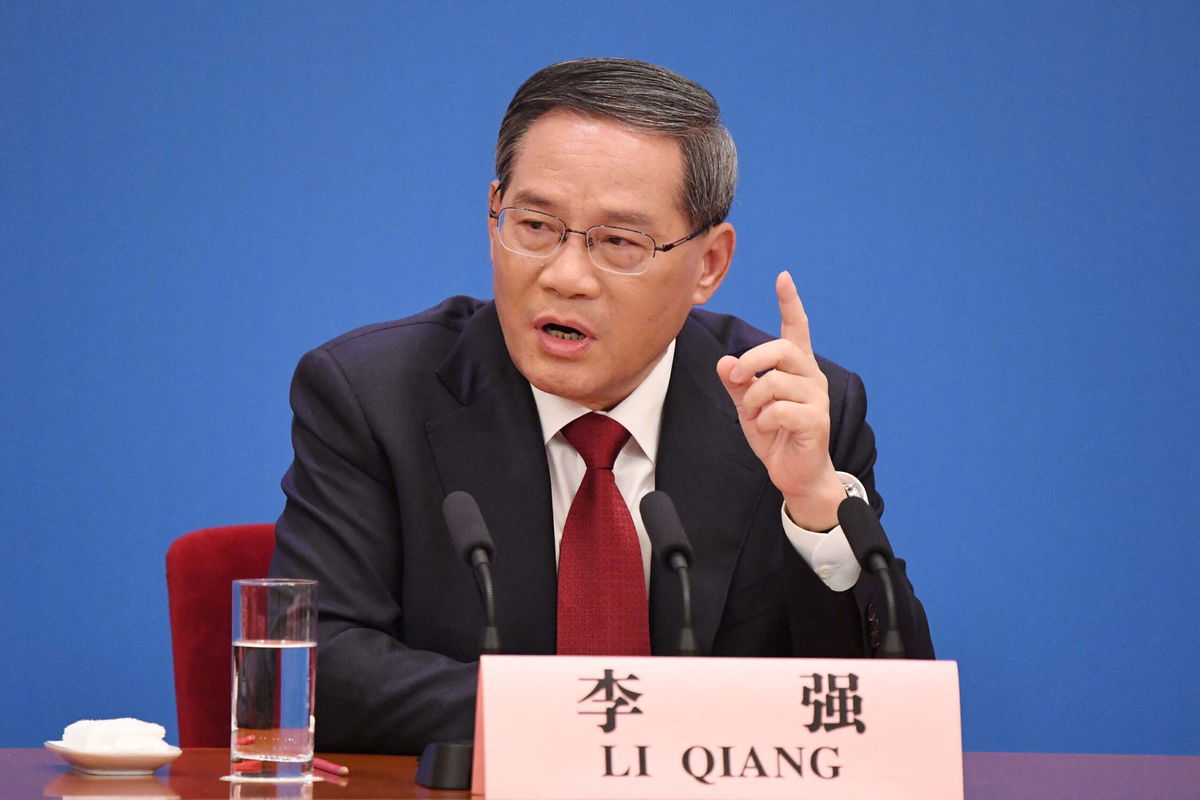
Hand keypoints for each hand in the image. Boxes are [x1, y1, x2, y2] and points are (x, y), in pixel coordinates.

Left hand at [716, 271, 845, 529]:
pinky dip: (763, 420)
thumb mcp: (748, 405)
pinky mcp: (816, 421)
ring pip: (774, 382)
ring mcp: (817, 398)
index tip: (783, 278)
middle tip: (736, 378)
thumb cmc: (775, 435)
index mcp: (797, 367)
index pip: (797, 328)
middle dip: (751, 361)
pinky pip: (779, 410)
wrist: (796, 473)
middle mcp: (811, 376)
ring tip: (755, 416)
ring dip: (754, 401)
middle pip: (780, 349)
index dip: (790, 303)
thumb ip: (737, 382)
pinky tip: (767, 429)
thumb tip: (723, 362)